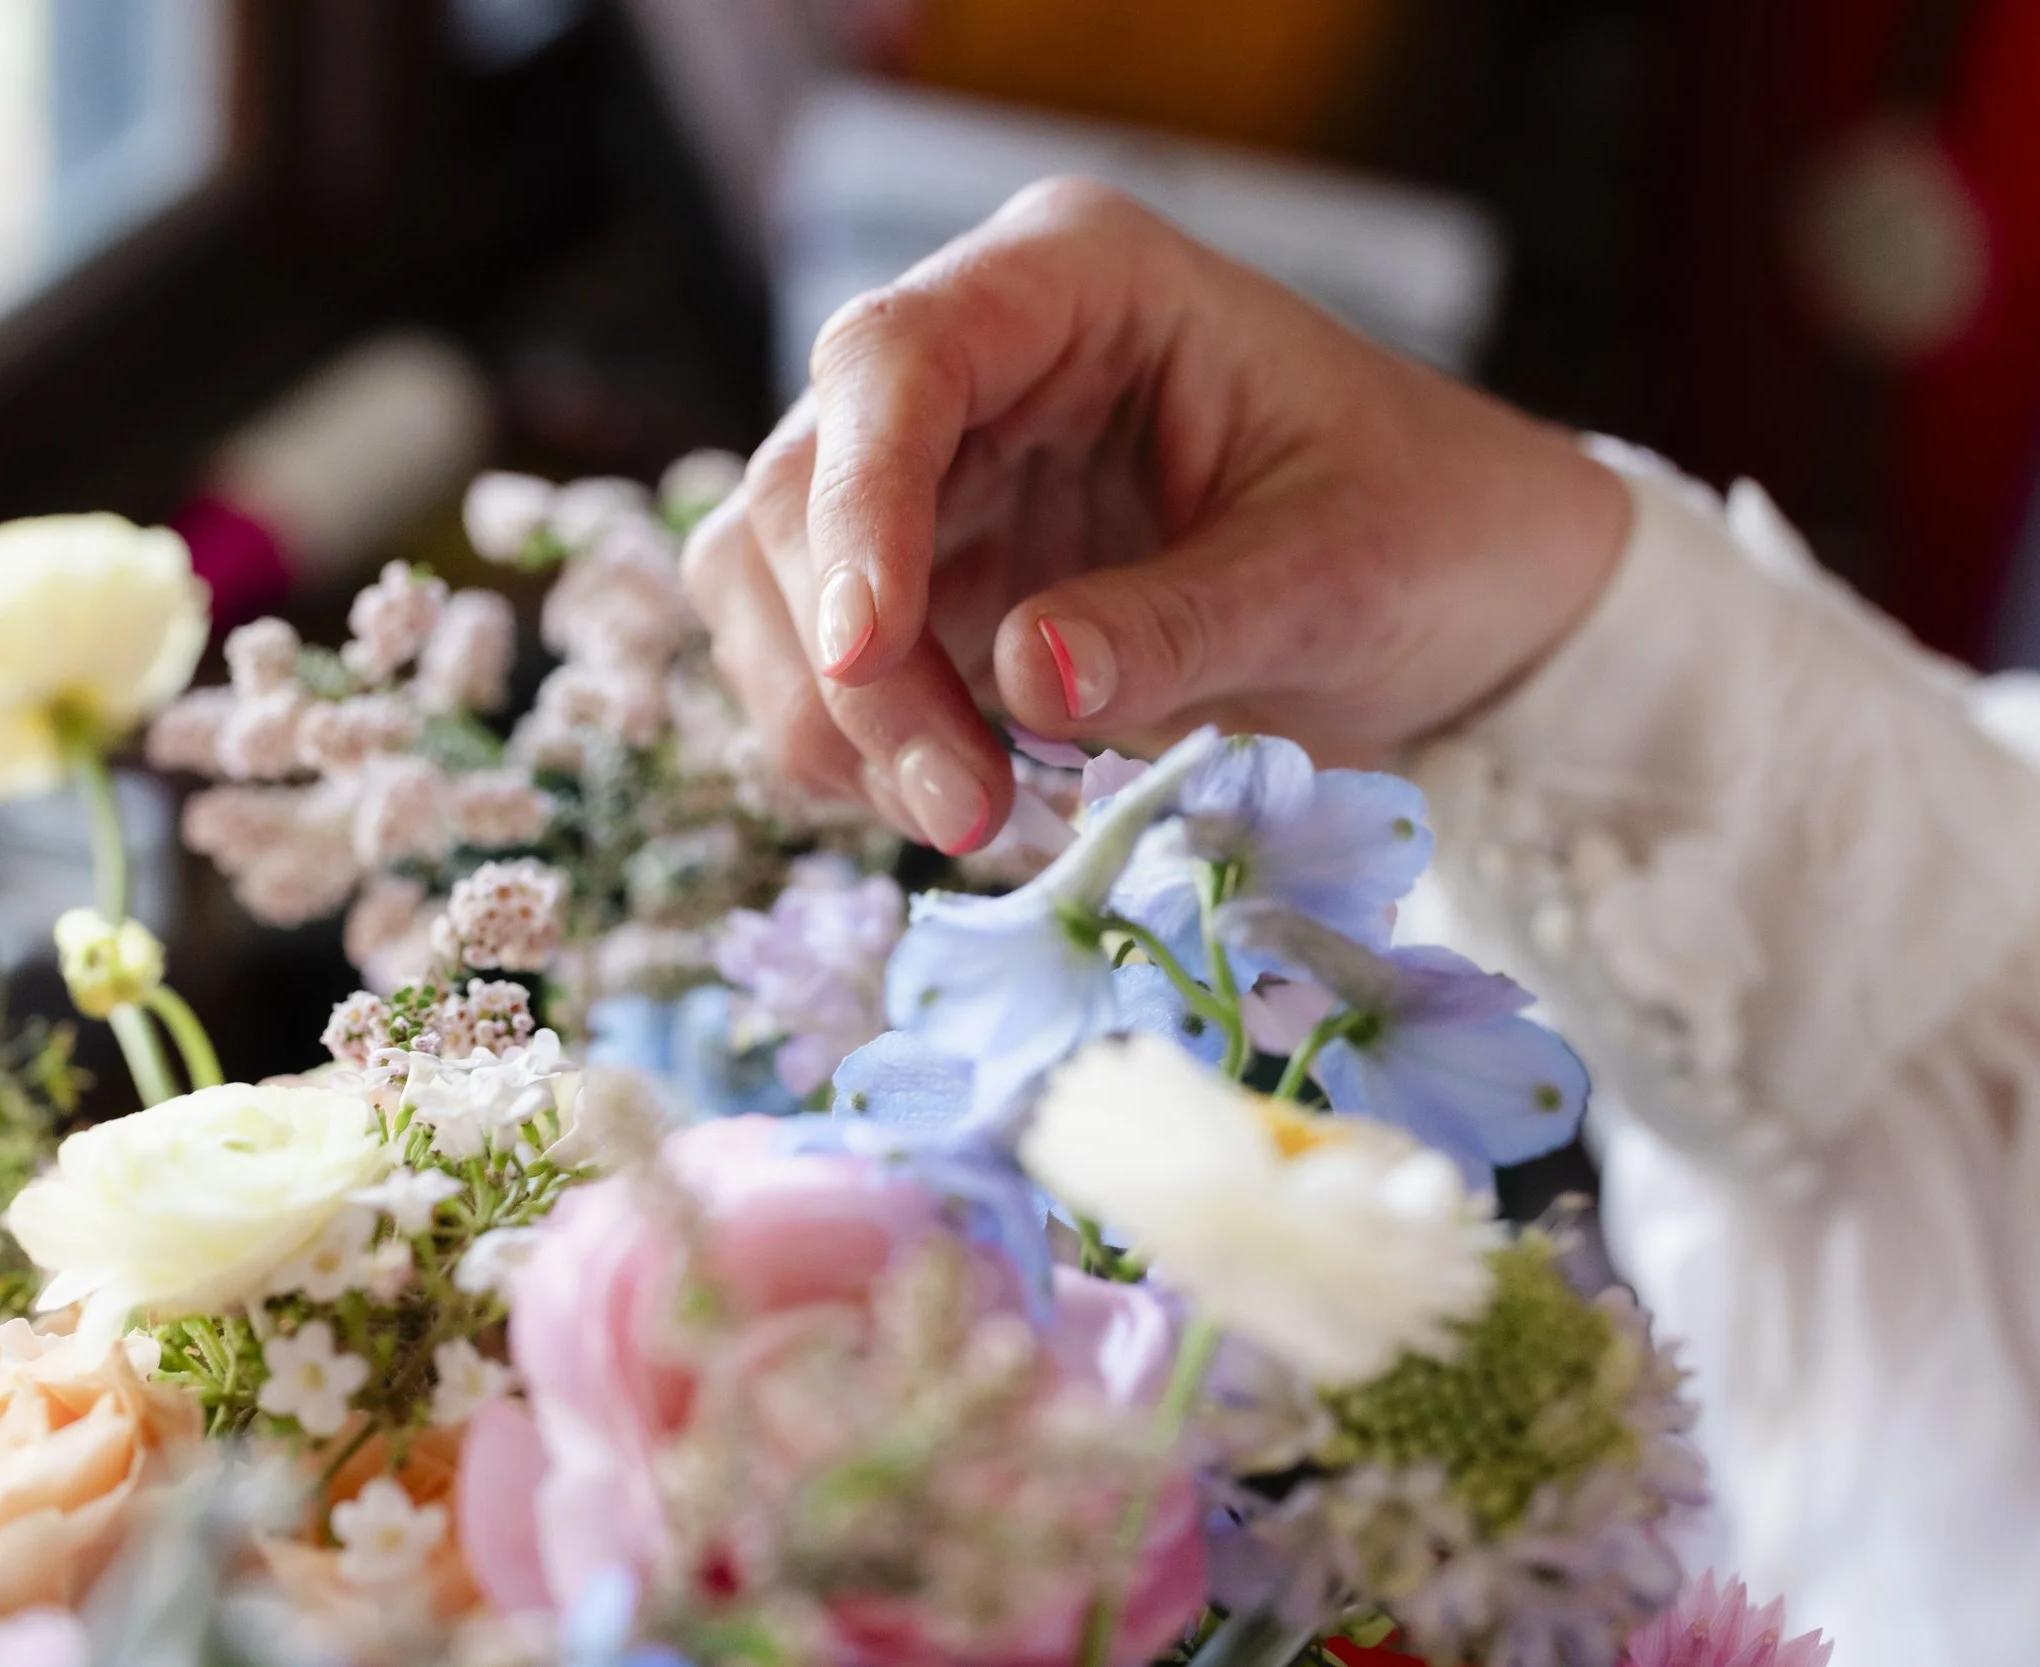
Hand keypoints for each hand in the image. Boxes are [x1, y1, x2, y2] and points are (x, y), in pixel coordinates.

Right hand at [681, 177, 1629, 851]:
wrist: (1464, 599)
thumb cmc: (1429, 532)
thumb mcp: (1339, 574)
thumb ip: (1185, 620)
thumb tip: (1027, 678)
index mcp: (1077, 283)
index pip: (896, 360)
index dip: (856, 504)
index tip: (869, 647)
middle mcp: (974, 364)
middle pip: (799, 488)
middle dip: (849, 667)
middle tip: (961, 809)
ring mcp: (933, 479)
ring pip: (769, 584)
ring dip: (835, 724)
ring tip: (974, 822)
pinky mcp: (923, 589)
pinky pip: (818, 669)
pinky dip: (859, 755)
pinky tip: (968, 804)